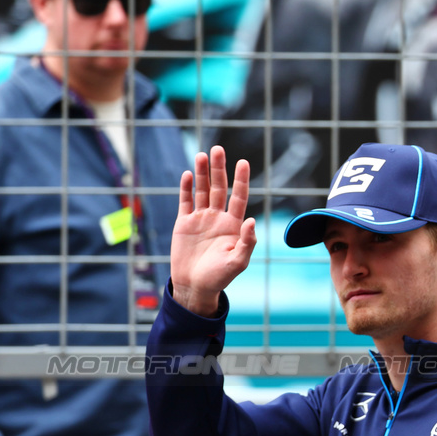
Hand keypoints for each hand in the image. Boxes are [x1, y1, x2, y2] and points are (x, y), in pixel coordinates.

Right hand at [170, 146, 256, 316]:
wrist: (195, 286)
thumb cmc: (220, 277)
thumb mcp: (238, 262)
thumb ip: (247, 242)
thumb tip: (252, 220)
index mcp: (234, 225)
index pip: (239, 197)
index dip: (241, 180)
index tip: (243, 162)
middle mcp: (218, 218)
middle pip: (219, 188)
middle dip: (219, 169)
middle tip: (218, 149)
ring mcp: (201, 219)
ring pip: (201, 190)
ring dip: (202, 173)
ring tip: (202, 155)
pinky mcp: (184, 223)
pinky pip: (185, 202)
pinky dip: (186, 188)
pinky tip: (187, 174)